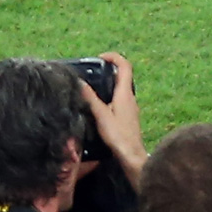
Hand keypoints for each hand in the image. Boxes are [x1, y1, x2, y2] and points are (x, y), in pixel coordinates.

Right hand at [80, 52, 147, 186]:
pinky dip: (110, 93)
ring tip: (93, 84)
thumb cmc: (118, 135)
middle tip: (94, 70)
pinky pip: (120, 97)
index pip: (125, 66)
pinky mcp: (129, 114)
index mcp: (125, 93)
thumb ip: (90, 98)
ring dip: (110, 81)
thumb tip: (80, 82)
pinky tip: (99, 103)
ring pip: (122, 87)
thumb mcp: (101, 115)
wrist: (131, 154)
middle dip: (110, 68)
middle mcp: (130, 97)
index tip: (100, 57)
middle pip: (124, 75)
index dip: (114, 57)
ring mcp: (131, 106)